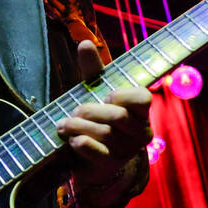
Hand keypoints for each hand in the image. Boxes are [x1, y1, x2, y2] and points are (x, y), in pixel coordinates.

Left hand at [57, 40, 152, 188]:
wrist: (96, 162)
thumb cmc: (99, 121)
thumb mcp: (96, 93)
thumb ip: (93, 70)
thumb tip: (85, 42)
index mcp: (141, 112)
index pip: (143, 99)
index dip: (122, 95)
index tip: (106, 96)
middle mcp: (139, 132)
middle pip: (117, 116)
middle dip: (89, 110)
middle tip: (74, 111)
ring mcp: (126, 151)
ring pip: (104, 133)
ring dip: (77, 125)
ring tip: (63, 124)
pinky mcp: (110, 165)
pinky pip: (97, 151)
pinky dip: (81, 142)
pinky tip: (72, 139)